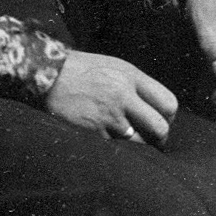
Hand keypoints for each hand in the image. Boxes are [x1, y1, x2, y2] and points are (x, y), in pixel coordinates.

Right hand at [47, 51, 177, 143]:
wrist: (46, 76)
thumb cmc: (81, 71)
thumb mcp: (114, 67)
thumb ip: (137, 86)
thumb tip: (157, 109)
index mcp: (131, 77)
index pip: (168, 103)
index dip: (169, 117)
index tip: (162, 121)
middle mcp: (123, 95)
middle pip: (160, 127)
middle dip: (160, 138)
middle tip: (152, 140)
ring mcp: (109, 115)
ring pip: (139, 142)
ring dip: (137, 145)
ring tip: (127, 138)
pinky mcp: (94, 132)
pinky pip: (116, 148)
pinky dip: (114, 147)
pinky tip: (104, 137)